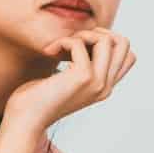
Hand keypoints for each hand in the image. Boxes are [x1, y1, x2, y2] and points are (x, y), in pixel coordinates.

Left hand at [2, 28, 134, 136]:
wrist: (26, 119)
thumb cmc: (39, 99)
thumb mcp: (68, 79)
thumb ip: (83, 64)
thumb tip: (89, 36)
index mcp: (104, 88)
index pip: (128, 56)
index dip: (108, 41)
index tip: (83, 45)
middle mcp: (106, 87)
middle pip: (124, 44)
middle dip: (99, 32)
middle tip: (76, 41)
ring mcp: (97, 83)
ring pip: (107, 40)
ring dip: (81, 35)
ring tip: (62, 46)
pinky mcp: (83, 77)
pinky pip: (78, 43)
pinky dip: (63, 41)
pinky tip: (49, 52)